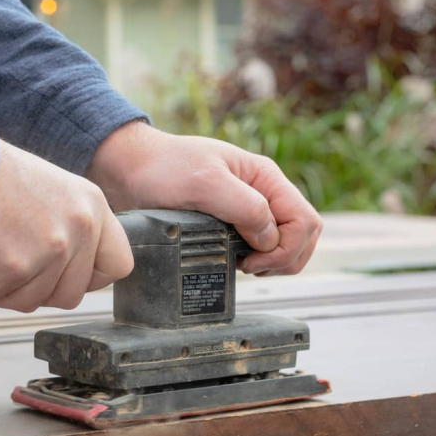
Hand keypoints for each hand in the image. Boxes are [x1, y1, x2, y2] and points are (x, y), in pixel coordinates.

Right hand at [0, 139, 133, 311]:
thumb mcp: (51, 191)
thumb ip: (71, 229)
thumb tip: (76, 270)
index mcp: (92, 207)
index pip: (118, 266)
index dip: (90, 278)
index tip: (67, 272)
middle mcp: (77, 229)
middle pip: (69, 295)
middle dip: (38, 288)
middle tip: (11, 257)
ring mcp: (46, 251)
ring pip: (29, 302)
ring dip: (2, 286)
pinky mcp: (10, 268)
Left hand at [87, 122, 322, 275]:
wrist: (130, 168)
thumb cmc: (163, 168)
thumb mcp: (205, 183)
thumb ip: (244, 206)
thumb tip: (270, 238)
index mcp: (265, 178)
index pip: (305, 220)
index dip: (287, 249)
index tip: (252, 261)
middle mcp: (263, 193)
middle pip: (304, 235)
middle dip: (285, 259)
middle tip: (250, 268)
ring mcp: (249, 209)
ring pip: (287, 244)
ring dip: (274, 263)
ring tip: (244, 266)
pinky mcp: (232, 224)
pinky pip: (262, 248)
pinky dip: (258, 262)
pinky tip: (237, 263)